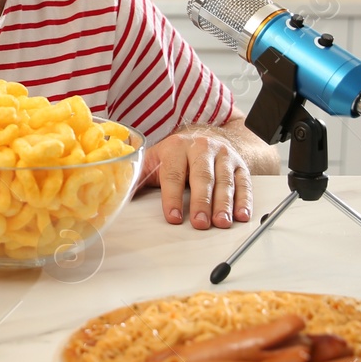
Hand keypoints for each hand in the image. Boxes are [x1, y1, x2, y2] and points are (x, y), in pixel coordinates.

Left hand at [135, 127, 252, 228]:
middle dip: (201, 202)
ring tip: (221, 223)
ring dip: (224, 204)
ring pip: (224, 181)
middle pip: (202, 177)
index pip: (173, 174)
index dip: (172, 197)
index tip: (173, 217)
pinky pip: (244, 183)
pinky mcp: (240, 165)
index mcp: (176, 147)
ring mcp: (223, 155)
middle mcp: (202, 148)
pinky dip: (244, 200)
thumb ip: (137, 179)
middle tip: (200, 223)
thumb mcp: (153, 161)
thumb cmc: (175, 157)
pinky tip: (241, 215)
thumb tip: (116, 197)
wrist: (204, 138)